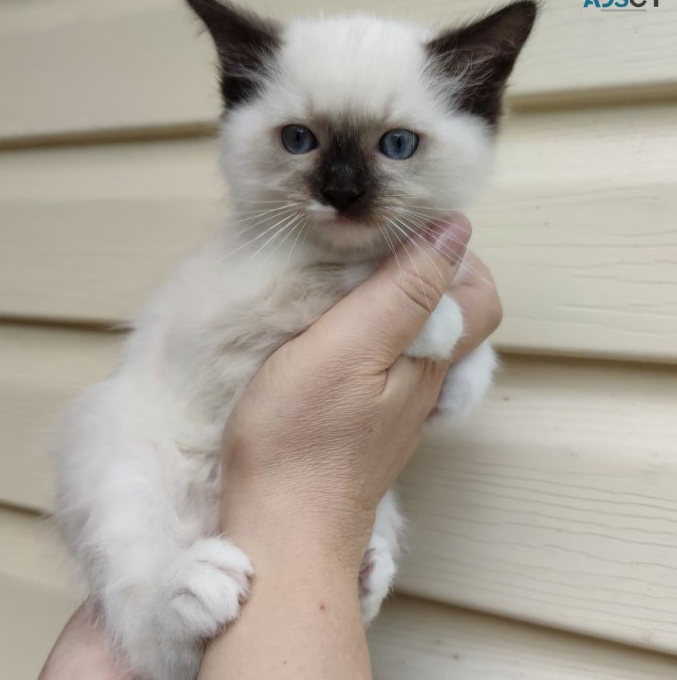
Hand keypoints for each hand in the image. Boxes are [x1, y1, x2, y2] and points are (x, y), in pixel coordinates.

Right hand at [221, 213, 500, 570]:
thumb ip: (404, 289)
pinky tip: (326, 338)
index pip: (479, 296)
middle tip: (359, 258)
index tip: (398, 236)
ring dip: (386, 304)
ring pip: (412, 340)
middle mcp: (422, 385)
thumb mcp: (350, 345)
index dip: (453, 256)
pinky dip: (364, 337)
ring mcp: (393, 410)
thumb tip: (456, 230)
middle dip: (416, 274)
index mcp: (429, 359)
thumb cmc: (304, 436)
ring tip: (337, 288)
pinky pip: (381, 366)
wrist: (280, 528)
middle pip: (448, 316)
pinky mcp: (362, 425)